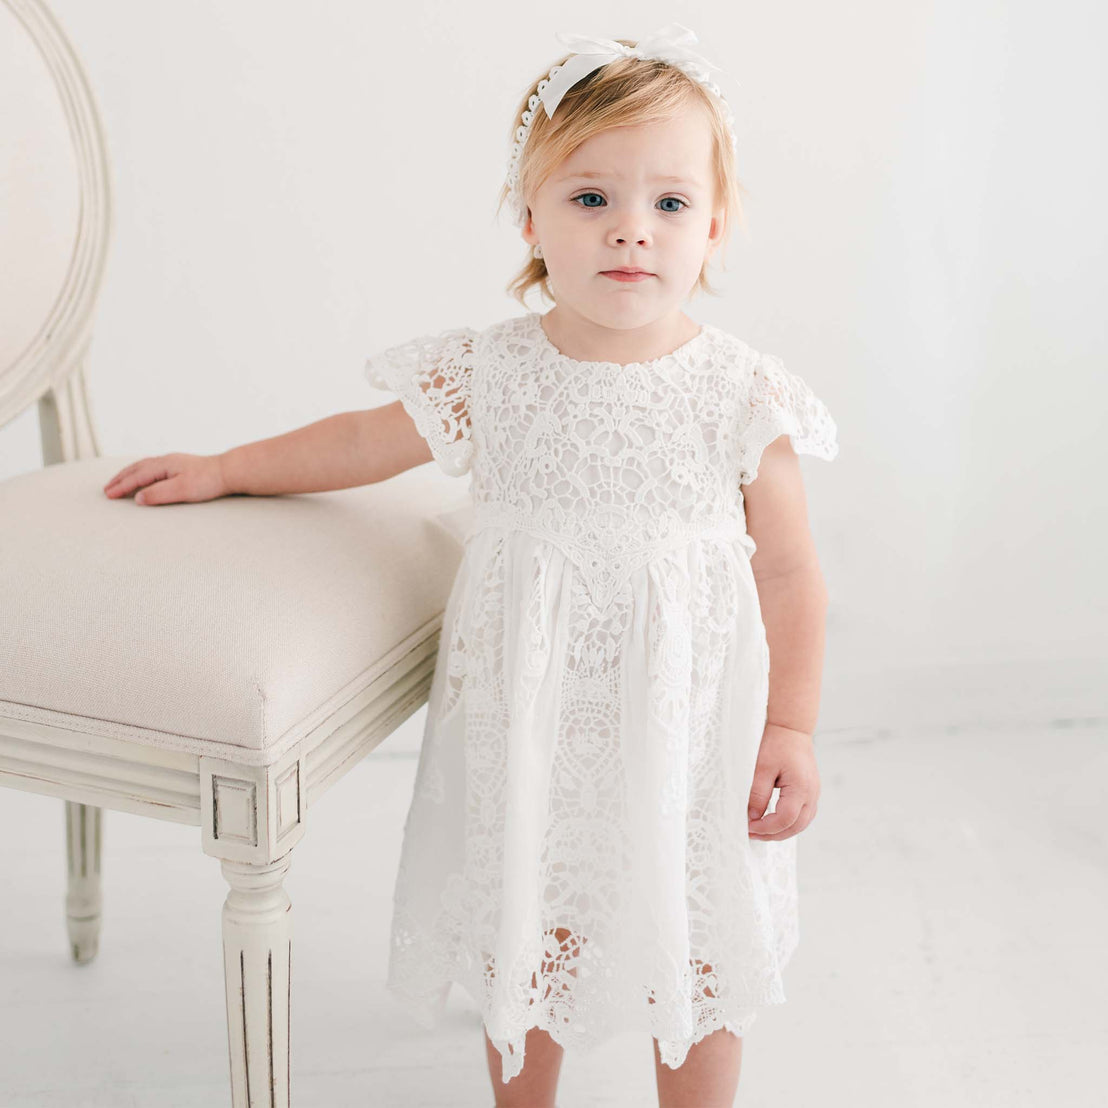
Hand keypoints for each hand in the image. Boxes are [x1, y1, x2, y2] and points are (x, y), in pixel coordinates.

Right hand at [102, 453, 228, 505]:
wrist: (228, 472)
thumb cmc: (207, 481)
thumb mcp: (181, 490)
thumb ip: (158, 494)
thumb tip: (138, 498)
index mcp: (163, 465)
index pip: (137, 477)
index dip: (122, 486)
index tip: (108, 495)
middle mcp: (165, 461)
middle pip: (136, 469)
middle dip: (120, 479)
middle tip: (106, 489)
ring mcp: (172, 462)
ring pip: (143, 466)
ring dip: (128, 474)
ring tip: (118, 482)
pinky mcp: (179, 466)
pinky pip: (152, 467)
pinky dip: (140, 472)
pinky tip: (143, 476)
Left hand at [747, 723, 820, 840]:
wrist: (792, 729)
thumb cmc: (777, 744)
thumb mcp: (762, 768)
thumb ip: (758, 795)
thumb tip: (752, 818)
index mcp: (801, 788)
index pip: (784, 820)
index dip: (766, 828)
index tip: (749, 827)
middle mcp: (812, 794)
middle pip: (795, 826)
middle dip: (773, 834)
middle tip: (752, 834)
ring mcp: (814, 794)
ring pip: (801, 824)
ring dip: (782, 831)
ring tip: (761, 831)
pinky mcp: (810, 791)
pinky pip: (803, 815)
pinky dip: (789, 823)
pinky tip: (774, 821)